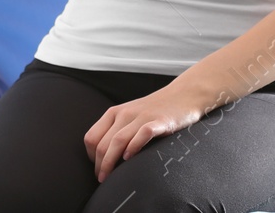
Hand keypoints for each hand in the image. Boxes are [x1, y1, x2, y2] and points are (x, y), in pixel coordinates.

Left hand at [83, 82, 213, 182]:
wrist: (183, 95)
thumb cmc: (154, 111)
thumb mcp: (129, 116)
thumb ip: (116, 131)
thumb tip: (101, 158)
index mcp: (114, 113)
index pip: (91, 138)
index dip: (91, 157)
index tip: (97, 169)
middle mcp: (125, 113)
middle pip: (103, 143)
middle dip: (99, 165)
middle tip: (102, 180)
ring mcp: (142, 117)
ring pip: (118, 141)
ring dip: (110, 162)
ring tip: (109, 178)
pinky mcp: (159, 121)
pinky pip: (142, 134)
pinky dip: (133, 147)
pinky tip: (130, 158)